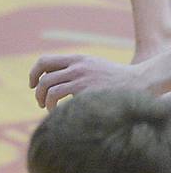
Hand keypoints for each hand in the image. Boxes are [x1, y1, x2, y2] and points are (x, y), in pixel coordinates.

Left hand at [29, 53, 145, 109]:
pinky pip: (57, 97)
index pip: (45, 60)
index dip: (34, 73)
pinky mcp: (84, 89)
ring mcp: (80, 77)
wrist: (139, 81)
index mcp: (78, 59)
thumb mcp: (93, 68)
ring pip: (48, 87)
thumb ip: (74, 71)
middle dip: (38, 92)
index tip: (33, 85)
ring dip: (44, 101)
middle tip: (40, 103)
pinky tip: (58, 113)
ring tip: (49, 109)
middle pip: (43, 76)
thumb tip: (50, 82)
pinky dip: (52, 107)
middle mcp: (77, 65)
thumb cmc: (114, 80)